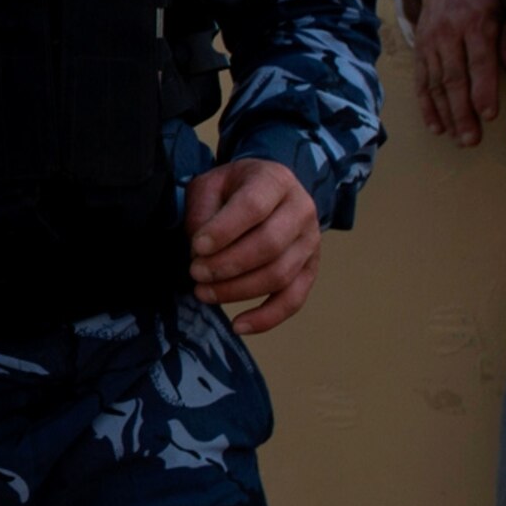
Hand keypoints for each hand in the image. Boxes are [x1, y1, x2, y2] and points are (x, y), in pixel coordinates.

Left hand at [186, 159, 320, 334]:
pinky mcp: (310, 269)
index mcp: (275, 181)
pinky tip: (237, 325)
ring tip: (203, 292)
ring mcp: (311, 242)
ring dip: (237, 291)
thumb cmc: (234, 189)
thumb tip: (201, 249)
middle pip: (269, 245)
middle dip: (227, 265)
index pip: (253, 207)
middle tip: (195, 273)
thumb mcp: (211, 184)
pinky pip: (294, 299)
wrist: (268, 191)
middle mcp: (302, 210)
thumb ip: (203, 210)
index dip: (223, 231)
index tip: (196, 247)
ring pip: (279, 275)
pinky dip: (267, 318)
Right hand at [412, 0, 505, 146]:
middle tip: (470, 139)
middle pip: (454, 78)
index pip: (479, 61)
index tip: (489, 114)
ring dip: (445, 114)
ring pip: (435, 83)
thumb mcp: (504, 9)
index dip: (483, 89)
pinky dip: (427, 105)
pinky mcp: (419, 49)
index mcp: (476, 23)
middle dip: (462, 111)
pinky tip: (435, 125)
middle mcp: (449, 34)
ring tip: (455, 138)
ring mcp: (430, 43)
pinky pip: (421, 80)